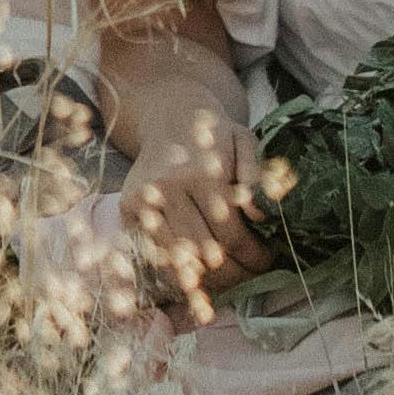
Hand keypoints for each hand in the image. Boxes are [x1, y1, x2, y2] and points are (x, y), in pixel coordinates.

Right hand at [121, 119, 266, 310]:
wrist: (169, 114)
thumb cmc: (213, 134)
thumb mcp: (245, 141)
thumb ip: (256, 177)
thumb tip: (260, 216)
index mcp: (201, 173)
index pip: (230, 233)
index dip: (252, 256)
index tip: (266, 261)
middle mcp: (169, 188)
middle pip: (205, 252)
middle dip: (235, 273)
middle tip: (253, 277)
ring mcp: (144, 200)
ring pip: (178, 259)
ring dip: (207, 279)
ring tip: (230, 280)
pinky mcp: (127, 207)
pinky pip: (155, 252)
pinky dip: (177, 269)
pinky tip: (199, 274)